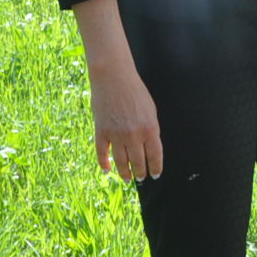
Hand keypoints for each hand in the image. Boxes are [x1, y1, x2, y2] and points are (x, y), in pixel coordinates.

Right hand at [88, 58, 161, 181]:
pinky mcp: (101, 131)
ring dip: (125, 172)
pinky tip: (107, 170)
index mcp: (150, 129)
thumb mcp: (151, 110)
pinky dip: (104, 163)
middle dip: (141, 172)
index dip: (155, 168)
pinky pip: (102, 152)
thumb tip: (149, 146)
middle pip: (138, 161)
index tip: (156, 175)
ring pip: (121, 161)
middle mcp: (134, 135)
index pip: (155, 156)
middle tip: (142, 178)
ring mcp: (116, 134)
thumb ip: (150, 129)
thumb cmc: (135, 91)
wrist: (113, 78)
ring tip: (127, 179)